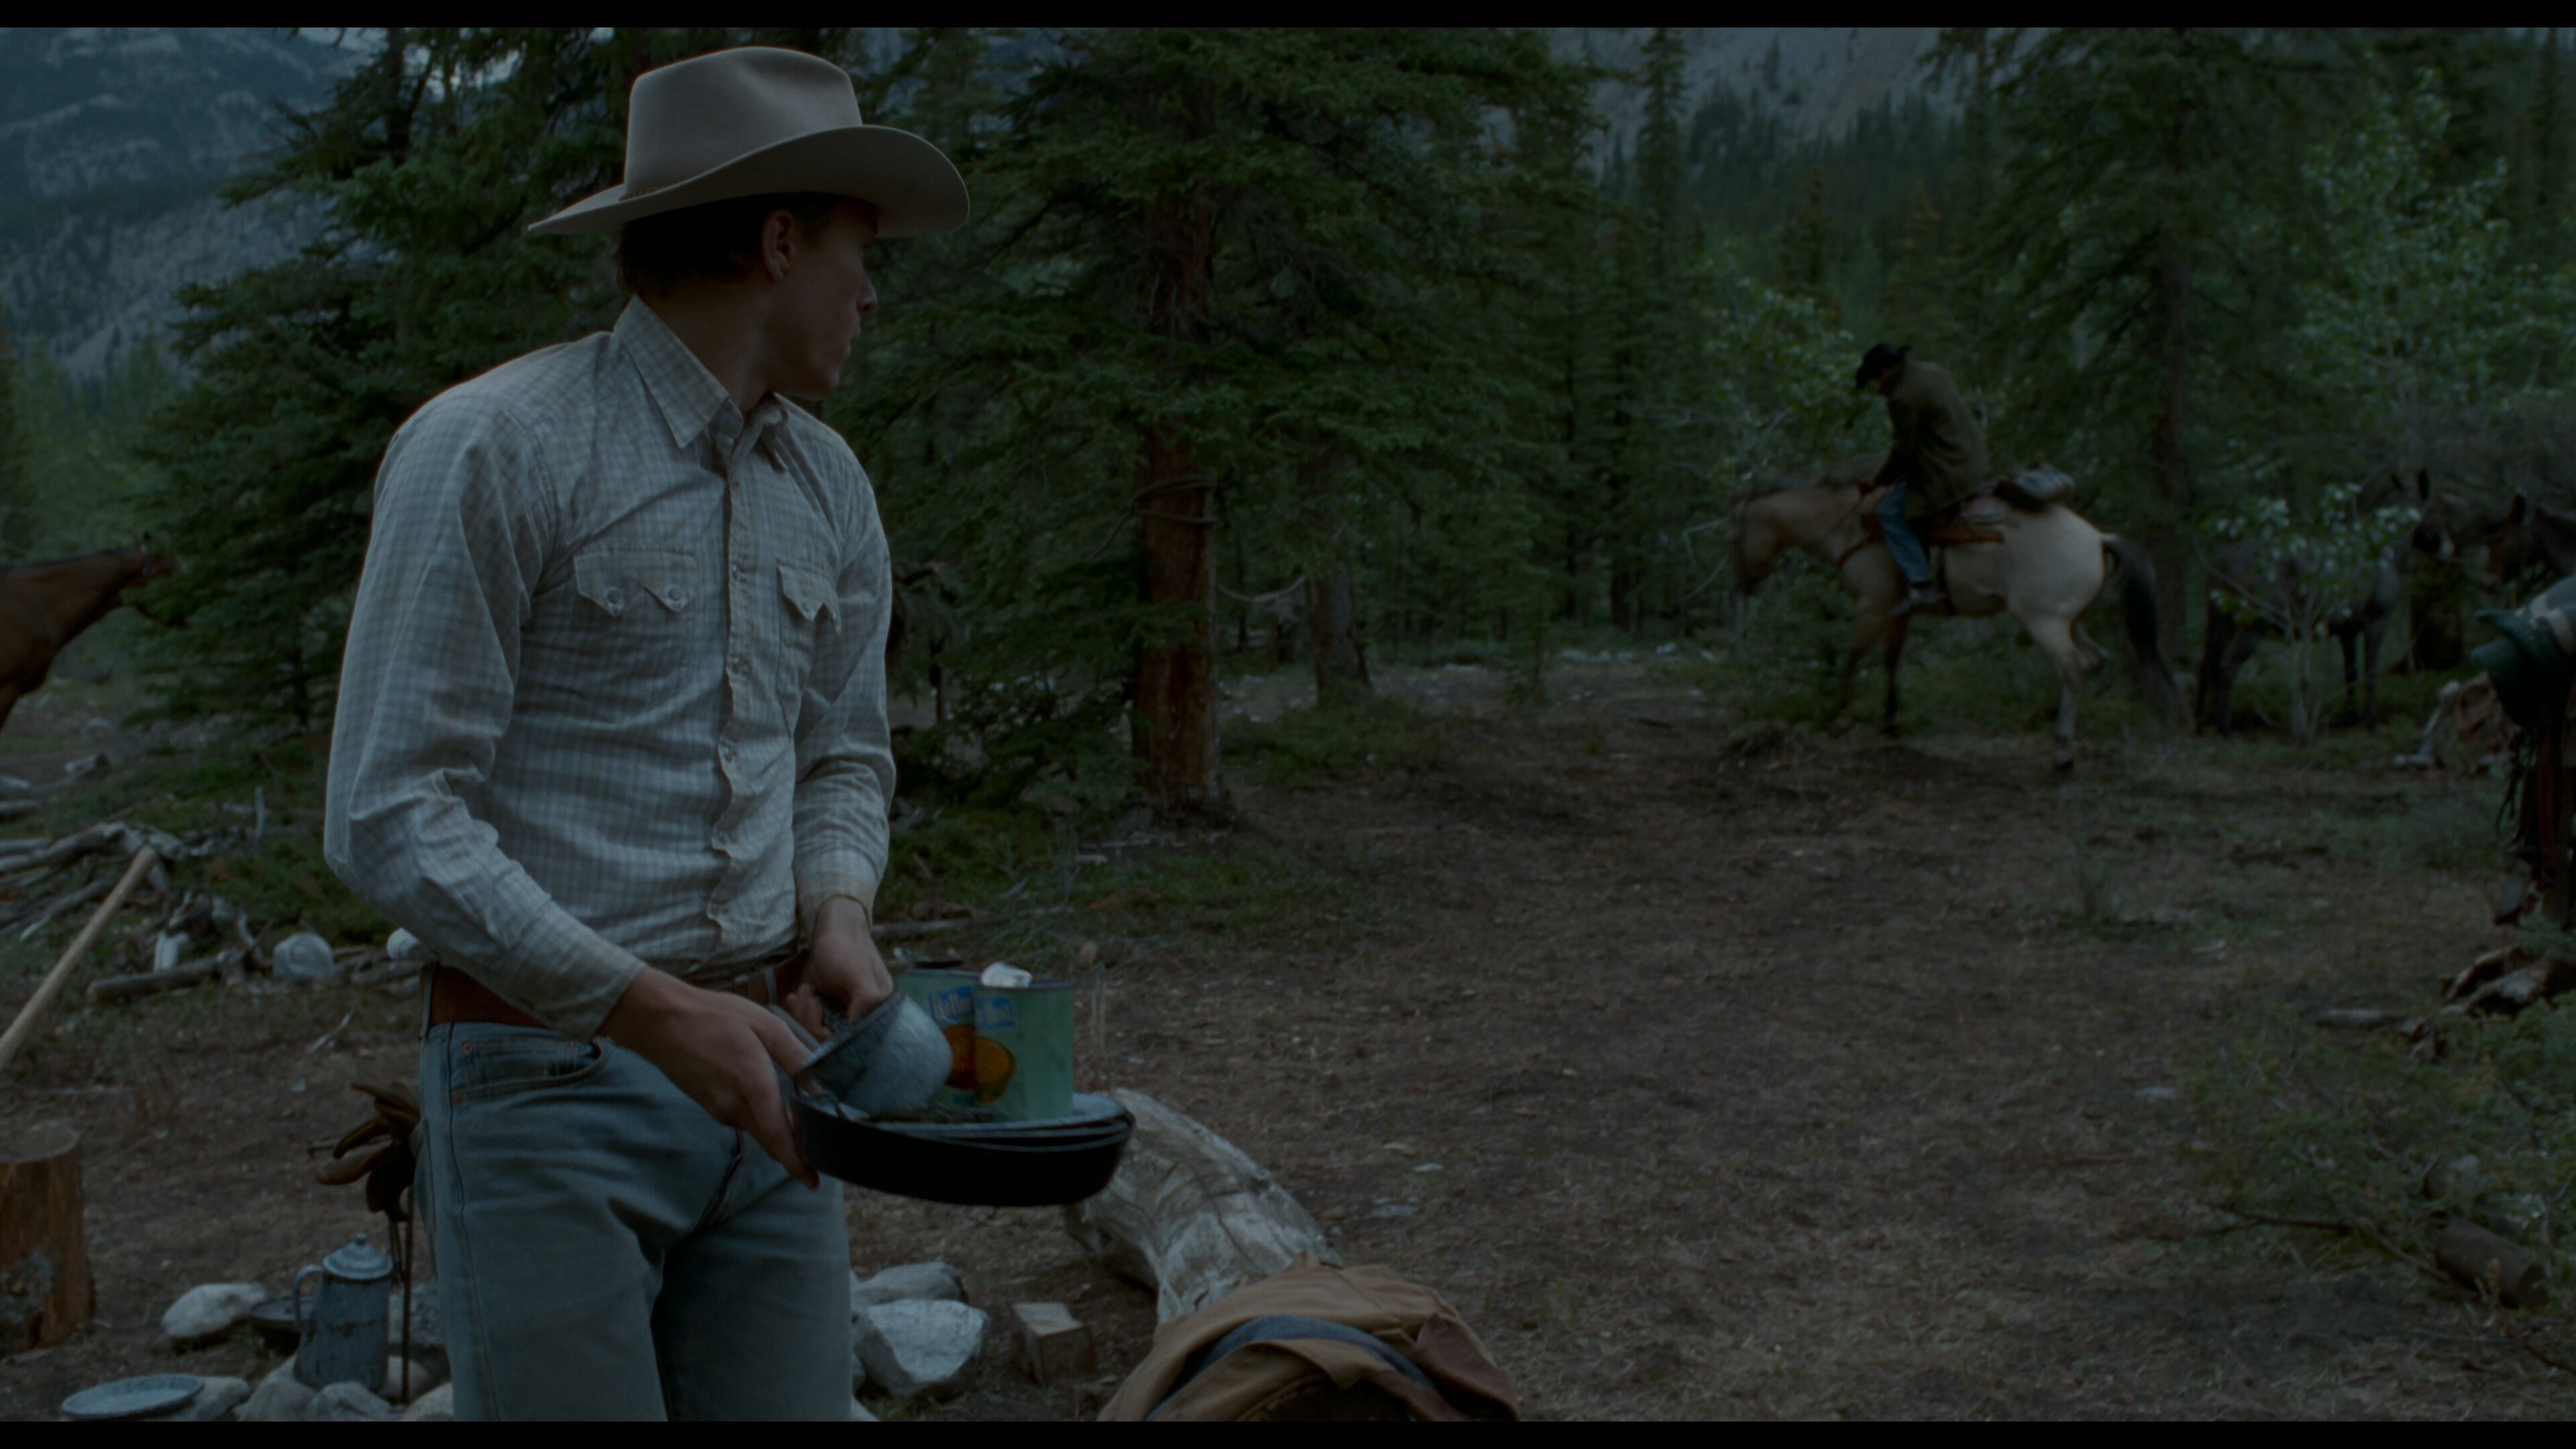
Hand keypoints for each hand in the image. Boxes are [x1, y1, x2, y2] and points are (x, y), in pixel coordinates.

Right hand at [602, 967, 815, 1186]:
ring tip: (803, 1123)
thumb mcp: (765, 1025)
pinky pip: (742, 1117)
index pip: (778, 1136)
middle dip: (794, 1149)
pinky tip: (768, 1099)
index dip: (796, 1162)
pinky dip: (759, 1117)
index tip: (813, 1183)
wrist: (659, 1020)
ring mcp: (717, 1108)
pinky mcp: (708, 1104)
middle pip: (770, 1139)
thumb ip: (796, 1057)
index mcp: (752, 1083)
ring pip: (756, 1128)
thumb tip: (822, 1085)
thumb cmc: (715, 1016)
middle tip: (820, 1149)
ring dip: (777, 1131)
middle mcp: (733, 1105)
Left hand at [788, 895, 892, 1038]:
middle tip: (806, 992)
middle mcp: (864, 1015)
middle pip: (831, 1037)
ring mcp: (846, 1012)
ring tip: (804, 990)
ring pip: (819, 1030)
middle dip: (811, 1016)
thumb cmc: (844, 947)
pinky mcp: (832, 1008)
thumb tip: (857, 1028)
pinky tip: (800, 993)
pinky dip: (802, 1009)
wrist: (834, 928)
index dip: (827, 1028)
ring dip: (804, 1010)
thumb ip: (866, 999)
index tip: (816, 1002)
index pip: (850, 1039)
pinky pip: (814, 1021)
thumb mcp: (857, 973)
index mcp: (878, 1009)